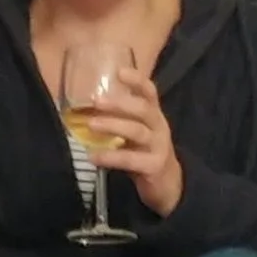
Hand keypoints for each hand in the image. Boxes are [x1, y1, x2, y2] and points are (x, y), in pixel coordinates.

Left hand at [84, 72, 183, 217]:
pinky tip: (94, 157)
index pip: (150, 92)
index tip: (119, 71)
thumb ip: (122, 118)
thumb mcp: (138, 132)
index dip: (137, 80)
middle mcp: (159, 127)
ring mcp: (159, 147)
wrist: (168, 186)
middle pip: (143, 109)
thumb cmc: (146, 153)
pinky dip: (111, 157)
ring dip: (113, 126)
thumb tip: (89, 105)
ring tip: (91, 125)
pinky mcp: (154, 166)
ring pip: (137, 131)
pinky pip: (131, 159)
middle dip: (120, 103)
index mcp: (155, 115)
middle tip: (96, 100)